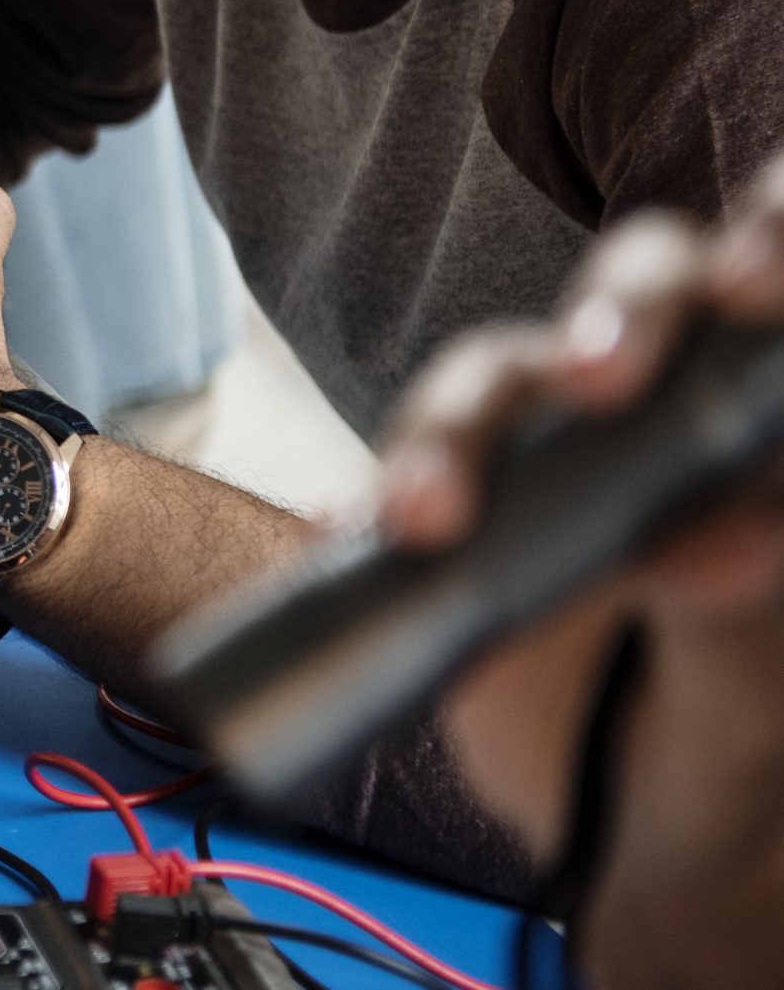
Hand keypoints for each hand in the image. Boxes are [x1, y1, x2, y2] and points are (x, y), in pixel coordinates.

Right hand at [380, 163, 783, 988]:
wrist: (631, 838)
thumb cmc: (728, 744)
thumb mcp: (751, 696)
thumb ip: (741, 612)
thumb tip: (722, 535)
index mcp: (756, 422)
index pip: (767, 282)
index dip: (769, 247)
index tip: (753, 292)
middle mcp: (656, 402)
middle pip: (633, 296)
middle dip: (616, 317)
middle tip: (603, 385)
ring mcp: (543, 452)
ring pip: (493, 382)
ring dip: (451, 434)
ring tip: (429, 522)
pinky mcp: (445, 513)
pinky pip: (389, 486)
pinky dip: (359, 508)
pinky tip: (344, 542)